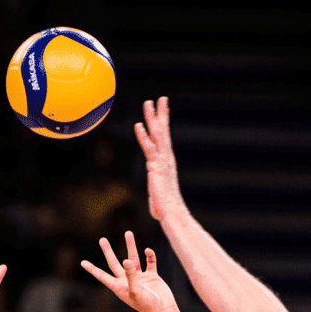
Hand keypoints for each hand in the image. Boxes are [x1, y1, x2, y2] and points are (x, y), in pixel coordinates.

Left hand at [82, 231, 177, 311]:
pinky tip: (148, 251)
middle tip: (102, 239)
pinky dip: (149, 256)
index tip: (82, 263)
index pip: (102, 276)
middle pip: (114, 263)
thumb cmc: (147, 305)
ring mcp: (139, 278)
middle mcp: (127, 281)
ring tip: (128, 232)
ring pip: (133, 258)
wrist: (164, 311)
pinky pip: (149, 262)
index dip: (93, 269)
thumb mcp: (136, 290)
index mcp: (119, 287)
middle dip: (108, 251)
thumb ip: (131, 275)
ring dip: (131, 246)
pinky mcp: (151, 276)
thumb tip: (126, 259)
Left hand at [135, 97, 185, 221]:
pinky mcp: (156, 167)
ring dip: (153, 118)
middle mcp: (166, 158)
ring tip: (150, 103)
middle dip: (161, 114)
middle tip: (160, 99)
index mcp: (166, 162)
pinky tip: (139, 125)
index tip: (163, 110)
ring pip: (158, 135)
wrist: (171, 213)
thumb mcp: (158, 195)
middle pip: (163, 131)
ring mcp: (162, 161)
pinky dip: (143, 137)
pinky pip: (149, 148)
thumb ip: (155, 192)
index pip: (164, 138)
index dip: (163, 123)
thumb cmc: (165, 208)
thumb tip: (156, 203)